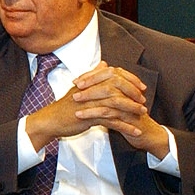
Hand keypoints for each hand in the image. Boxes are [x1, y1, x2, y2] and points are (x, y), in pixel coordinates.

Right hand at [25, 62, 168, 158]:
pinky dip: (126, 127)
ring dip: (132, 110)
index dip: (130, 80)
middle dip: (134, 94)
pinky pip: (113, 121)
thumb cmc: (64, 106)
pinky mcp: (90, 117)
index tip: (141, 87)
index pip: (115, 75)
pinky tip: (135, 131)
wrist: (50, 121)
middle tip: (144, 102)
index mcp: (91, 82)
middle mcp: (91, 90)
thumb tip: (104, 64)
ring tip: (143, 116)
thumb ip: (93, 75)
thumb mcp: (79, 88)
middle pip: (119, 88)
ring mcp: (91, 103)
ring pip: (117, 104)